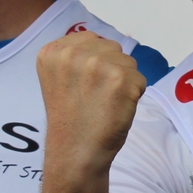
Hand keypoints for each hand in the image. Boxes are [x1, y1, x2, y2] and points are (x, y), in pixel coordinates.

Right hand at [36, 32, 146, 175]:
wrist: (75, 152)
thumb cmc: (70, 119)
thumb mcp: (59, 77)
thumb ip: (77, 57)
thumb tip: (109, 47)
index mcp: (52, 52)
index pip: (91, 40)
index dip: (95, 63)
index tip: (85, 86)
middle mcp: (73, 53)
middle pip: (111, 48)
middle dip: (111, 70)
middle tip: (96, 97)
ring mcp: (97, 64)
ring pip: (128, 62)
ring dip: (123, 82)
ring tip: (105, 103)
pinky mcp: (121, 79)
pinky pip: (140, 79)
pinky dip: (134, 95)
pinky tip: (116, 109)